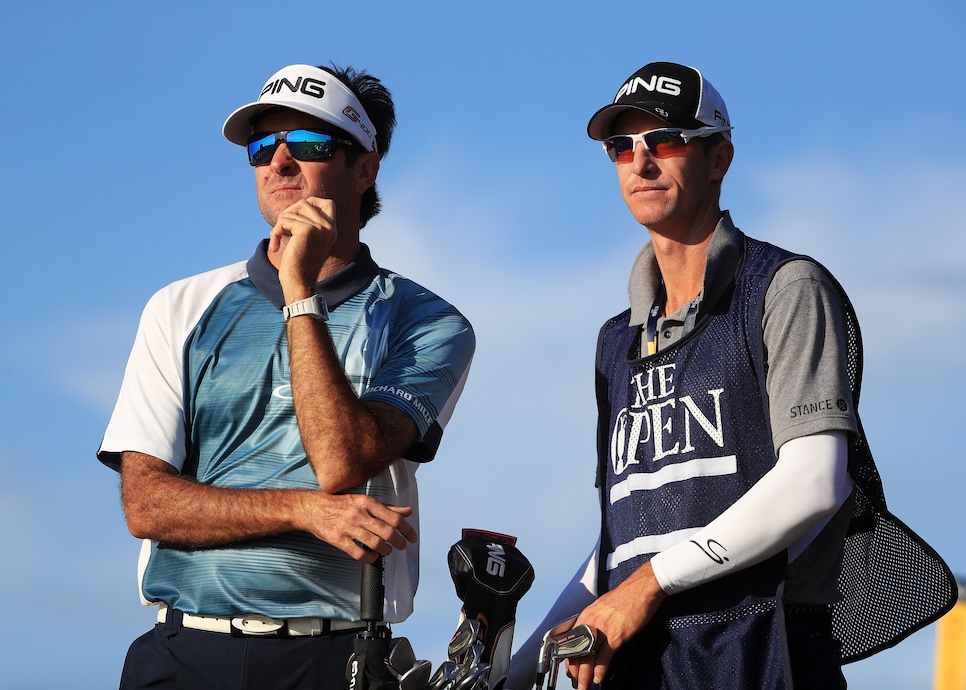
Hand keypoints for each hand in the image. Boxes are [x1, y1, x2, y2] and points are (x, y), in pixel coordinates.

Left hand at [268, 197, 337, 298]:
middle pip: (306, 202)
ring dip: (280, 224)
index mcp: (332, 230)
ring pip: (292, 211)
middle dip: (290, 211)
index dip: (311, 203)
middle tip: (283, 227)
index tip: (297, 217)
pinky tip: (275, 247)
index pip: (328, 203)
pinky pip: (284, 220)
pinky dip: (275, 232)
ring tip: (278, 239)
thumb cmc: (299, 266)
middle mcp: (329, 228)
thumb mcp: (308, 242)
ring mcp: (320, 228)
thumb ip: (309, 225)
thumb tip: (298, 206)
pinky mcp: (307, 230)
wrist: (300, 284)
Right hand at [298, 492, 416, 561]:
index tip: (412, 537)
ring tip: (387, 551)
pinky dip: (370, 558)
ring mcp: (348, 527)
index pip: (394, 518)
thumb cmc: (340, 504)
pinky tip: (373, 556)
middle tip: (402, 546)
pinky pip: (359, 553)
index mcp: (367, 502)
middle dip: (399, 542)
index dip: (407, 529)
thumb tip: (408, 511)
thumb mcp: (364, 500)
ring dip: (385, 550)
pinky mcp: (338, 539)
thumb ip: (387, 507)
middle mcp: (358, 514)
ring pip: (375, 543)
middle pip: (387, 532)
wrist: (313, 508)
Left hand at [566, 562, 666, 688]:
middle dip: (575, 670)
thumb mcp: (604, 606)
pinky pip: (604, 656)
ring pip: (588, 656)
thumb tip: (595, 633)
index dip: (570, 657)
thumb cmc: (626, 596)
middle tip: (575, 682)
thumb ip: (597, 620)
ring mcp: (603, 629)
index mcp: (587, 615)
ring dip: (585, 675)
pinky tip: (598, 678)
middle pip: (578, 650)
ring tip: (583, 686)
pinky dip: (600, 670)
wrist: (641, 588)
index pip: (572, 641)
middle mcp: (591, 622)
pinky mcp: (616, 635)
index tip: (570, 668)